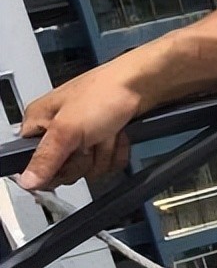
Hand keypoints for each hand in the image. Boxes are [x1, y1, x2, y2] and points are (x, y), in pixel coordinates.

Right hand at [17, 66, 142, 190]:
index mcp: (39, 122)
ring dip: (104, 153)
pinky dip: (117, 152)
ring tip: (105, 132)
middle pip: (66, 170)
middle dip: (84, 159)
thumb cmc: (102, 94)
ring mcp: (82, 138)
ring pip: (90, 169)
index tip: (67, 158)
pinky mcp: (103, 141)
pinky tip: (116, 135)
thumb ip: (46, 158)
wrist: (139, 86)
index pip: (35, 162)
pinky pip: (108, 163)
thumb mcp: (67, 129)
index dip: (53, 168)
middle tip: (89, 140)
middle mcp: (58, 131)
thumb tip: (27, 181)